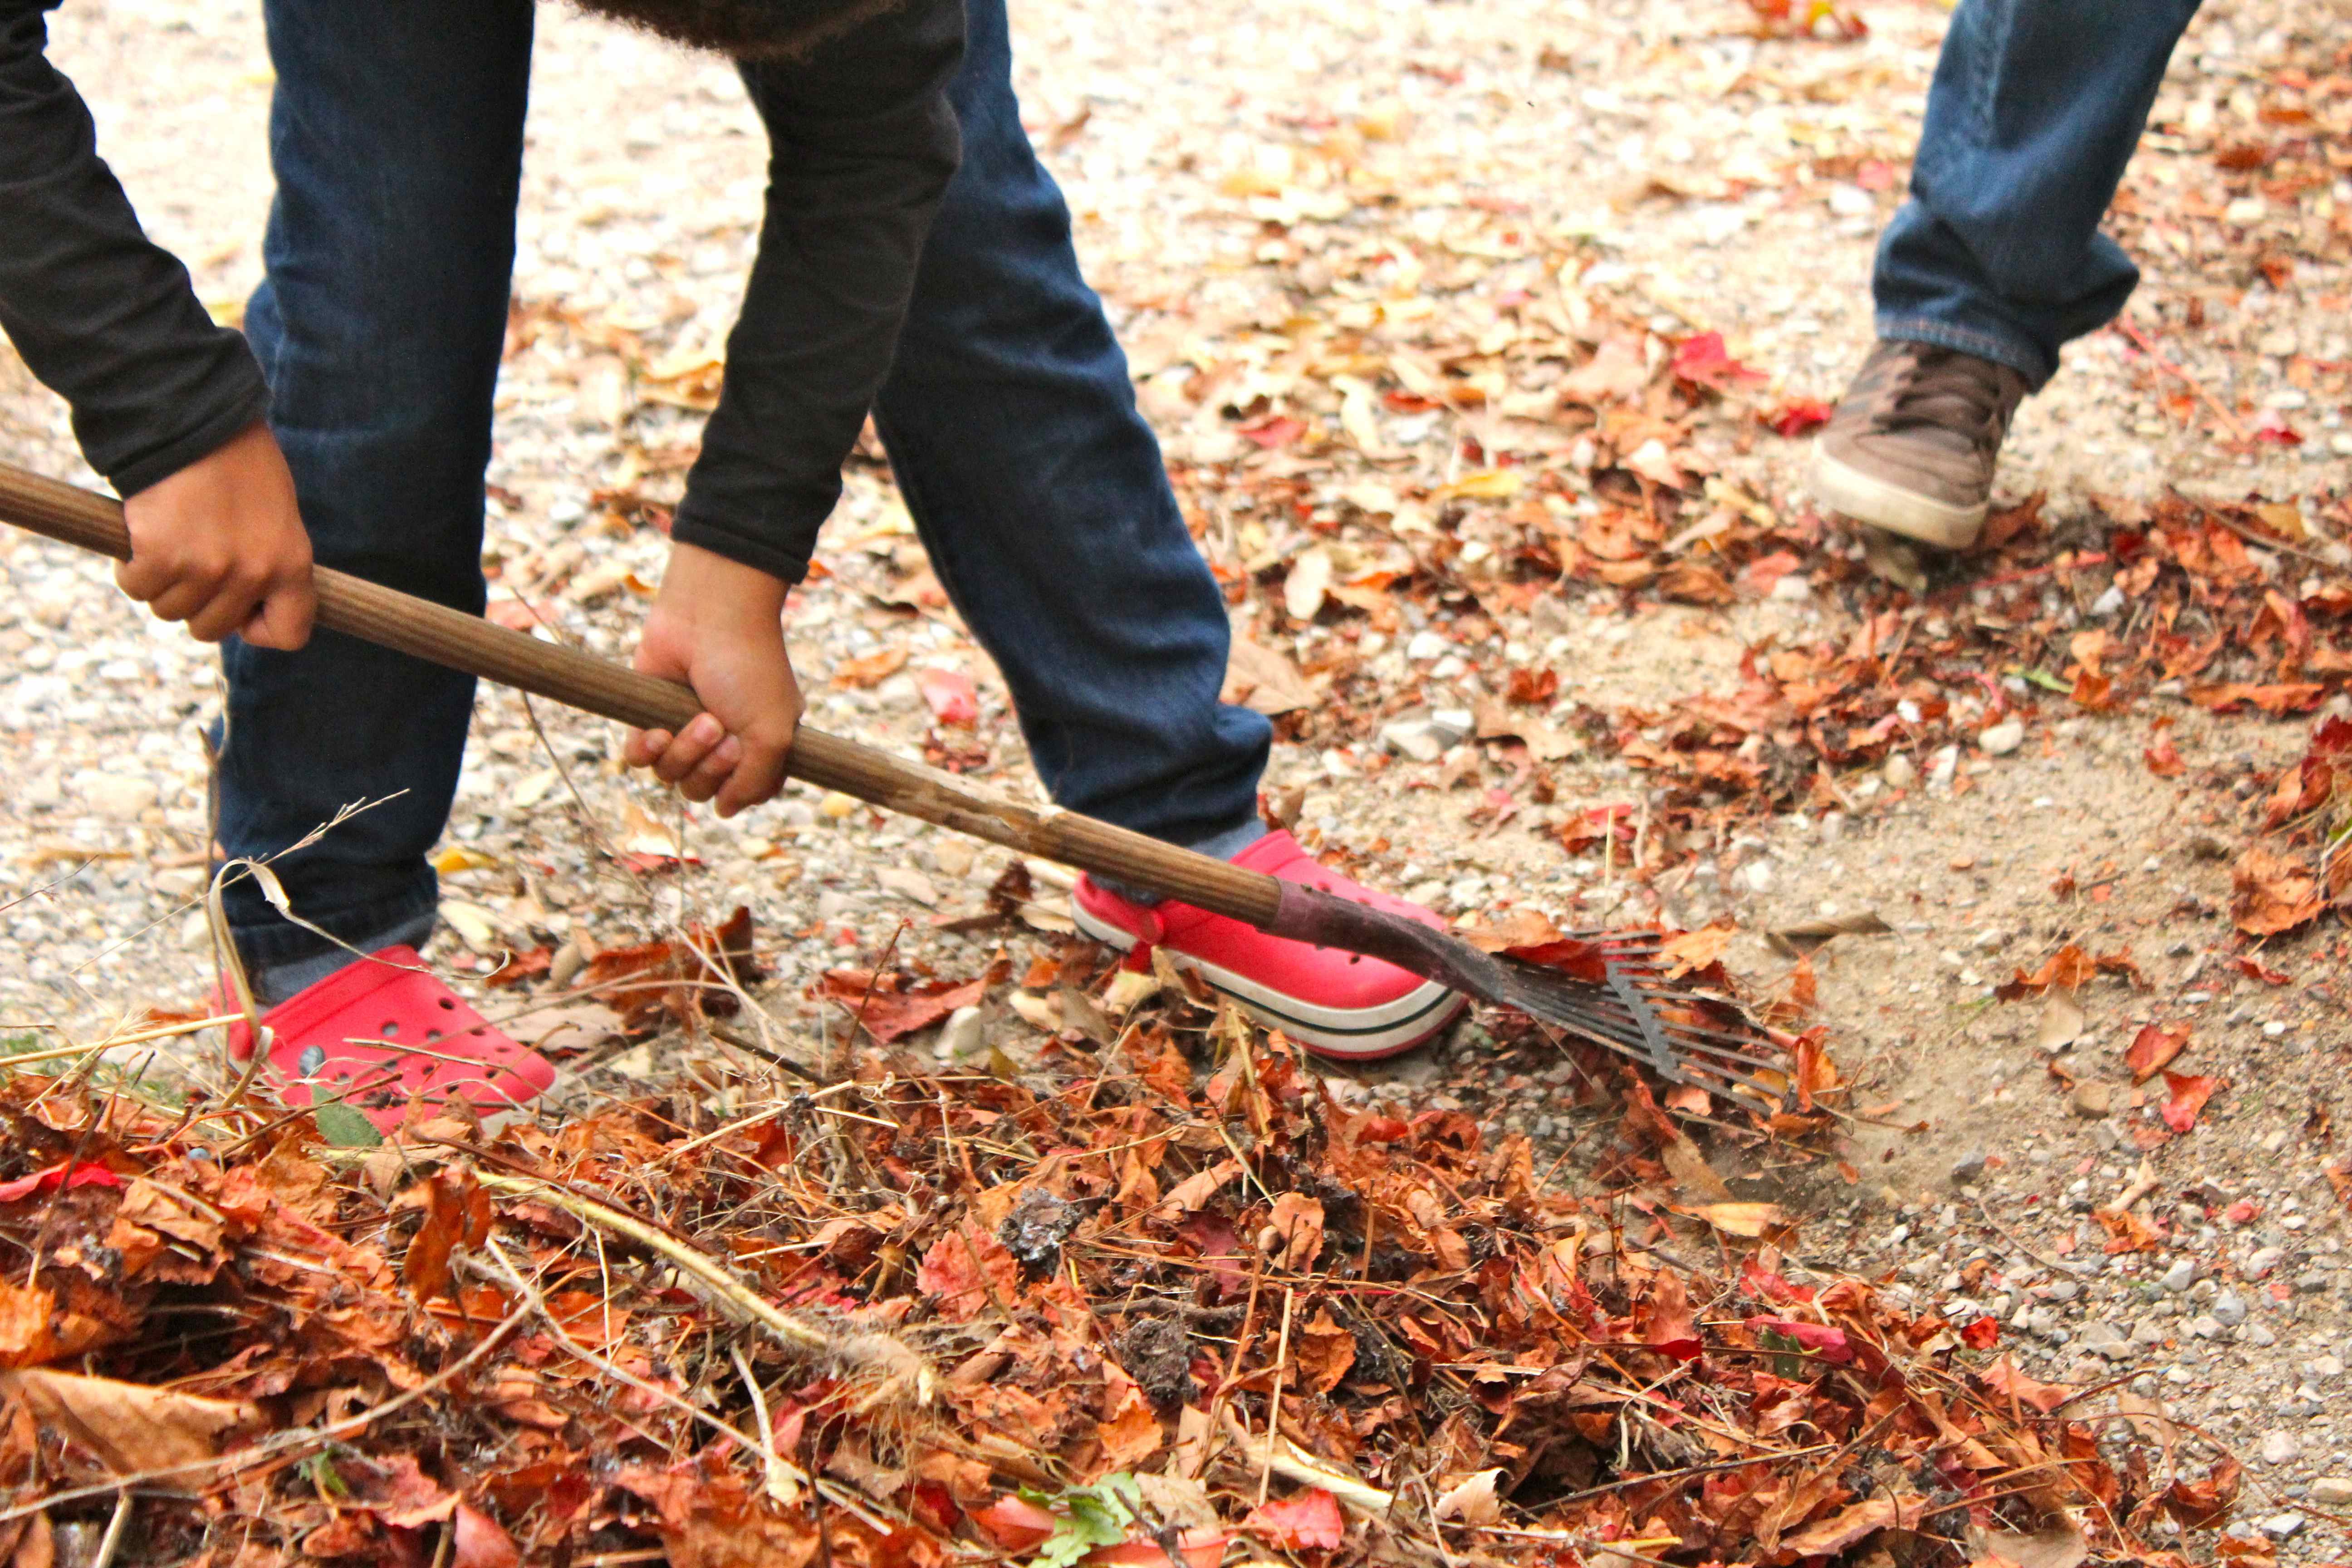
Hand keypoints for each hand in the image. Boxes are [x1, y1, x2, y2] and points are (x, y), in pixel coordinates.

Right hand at [117, 421, 314, 649]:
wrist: (193, 417)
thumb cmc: (237, 459)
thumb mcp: (276, 514)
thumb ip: (267, 559)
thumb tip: (248, 603)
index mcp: (293, 563)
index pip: (289, 634)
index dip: (259, 626)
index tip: (241, 606)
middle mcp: (253, 573)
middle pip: (212, 628)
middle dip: (196, 603)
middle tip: (190, 561)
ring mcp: (206, 568)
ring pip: (169, 610)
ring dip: (161, 583)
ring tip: (168, 539)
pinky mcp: (160, 555)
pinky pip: (136, 586)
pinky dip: (131, 568)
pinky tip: (141, 537)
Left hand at [624, 541, 802, 816]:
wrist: (707, 616)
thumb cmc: (749, 669)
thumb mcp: (772, 733)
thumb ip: (756, 783)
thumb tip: (726, 812)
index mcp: (759, 745)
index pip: (748, 793)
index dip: (743, 787)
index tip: (748, 754)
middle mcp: (721, 742)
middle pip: (704, 790)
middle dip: (711, 767)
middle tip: (721, 729)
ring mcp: (683, 730)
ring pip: (671, 777)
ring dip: (685, 751)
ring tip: (700, 716)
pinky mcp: (650, 716)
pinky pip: (639, 760)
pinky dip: (648, 749)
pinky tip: (658, 729)